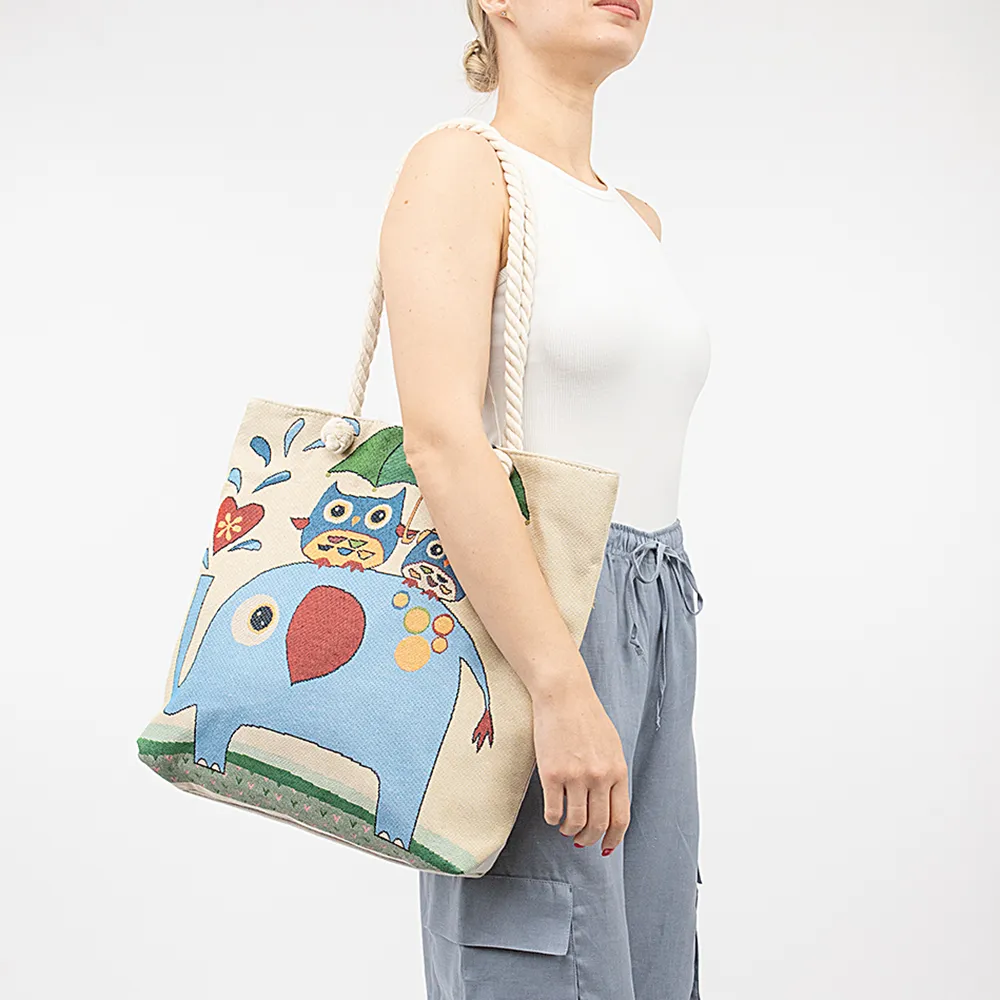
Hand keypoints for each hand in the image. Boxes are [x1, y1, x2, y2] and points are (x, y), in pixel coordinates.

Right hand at [531, 663, 629, 854]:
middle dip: (589, 839)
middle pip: (597, 824)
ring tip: (564, 827)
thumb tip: (609, 804)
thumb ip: (613, 774)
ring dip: (569, 831)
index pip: (620, 818)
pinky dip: (552, 818)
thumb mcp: (612, 746)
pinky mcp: (551, 774)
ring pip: (574, 822)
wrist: (564, 695)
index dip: (613, 838)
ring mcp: (575, 776)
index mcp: (618, 771)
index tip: (605, 847)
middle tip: (580, 840)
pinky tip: (551, 814)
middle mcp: (599, 777)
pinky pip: (553, 810)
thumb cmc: (587, 717)